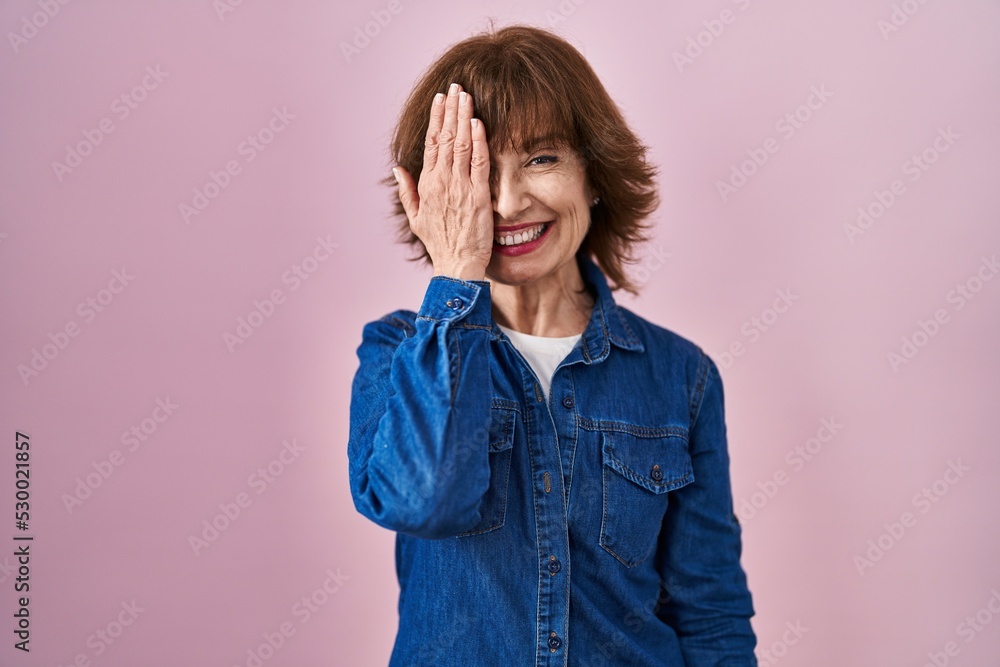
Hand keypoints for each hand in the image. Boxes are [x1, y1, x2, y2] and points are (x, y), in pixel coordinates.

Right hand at [393, 83, 492, 281]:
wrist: (456, 265)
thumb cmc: (439, 243)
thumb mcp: (416, 217)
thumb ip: (407, 190)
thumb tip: (398, 168)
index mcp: (427, 184)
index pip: (432, 143)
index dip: (437, 118)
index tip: (441, 99)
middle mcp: (442, 181)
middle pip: (446, 137)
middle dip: (451, 109)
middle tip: (456, 86)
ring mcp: (460, 187)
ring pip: (462, 144)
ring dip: (464, 117)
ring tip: (466, 95)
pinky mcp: (478, 196)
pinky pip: (479, 162)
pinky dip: (479, 141)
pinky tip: (479, 122)